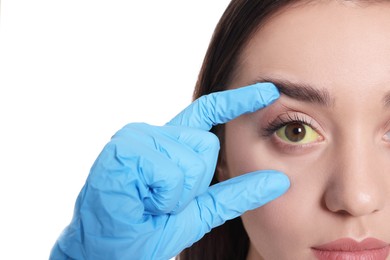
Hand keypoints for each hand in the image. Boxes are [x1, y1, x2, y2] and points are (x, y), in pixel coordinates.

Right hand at [50, 83, 289, 259]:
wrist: (108, 250)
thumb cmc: (147, 229)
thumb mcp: (199, 211)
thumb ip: (235, 194)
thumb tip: (279, 181)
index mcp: (169, 144)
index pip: (207, 112)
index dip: (238, 101)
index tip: (268, 91)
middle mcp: (153, 133)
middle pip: (207, 145)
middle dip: (194, 184)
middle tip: (162, 201)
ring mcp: (138, 137)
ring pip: (191, 161)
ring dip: (176, 196)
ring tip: (148, 202)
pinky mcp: (127, 149)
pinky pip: (171, 173)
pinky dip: (162, 198)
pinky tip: (139, 199)